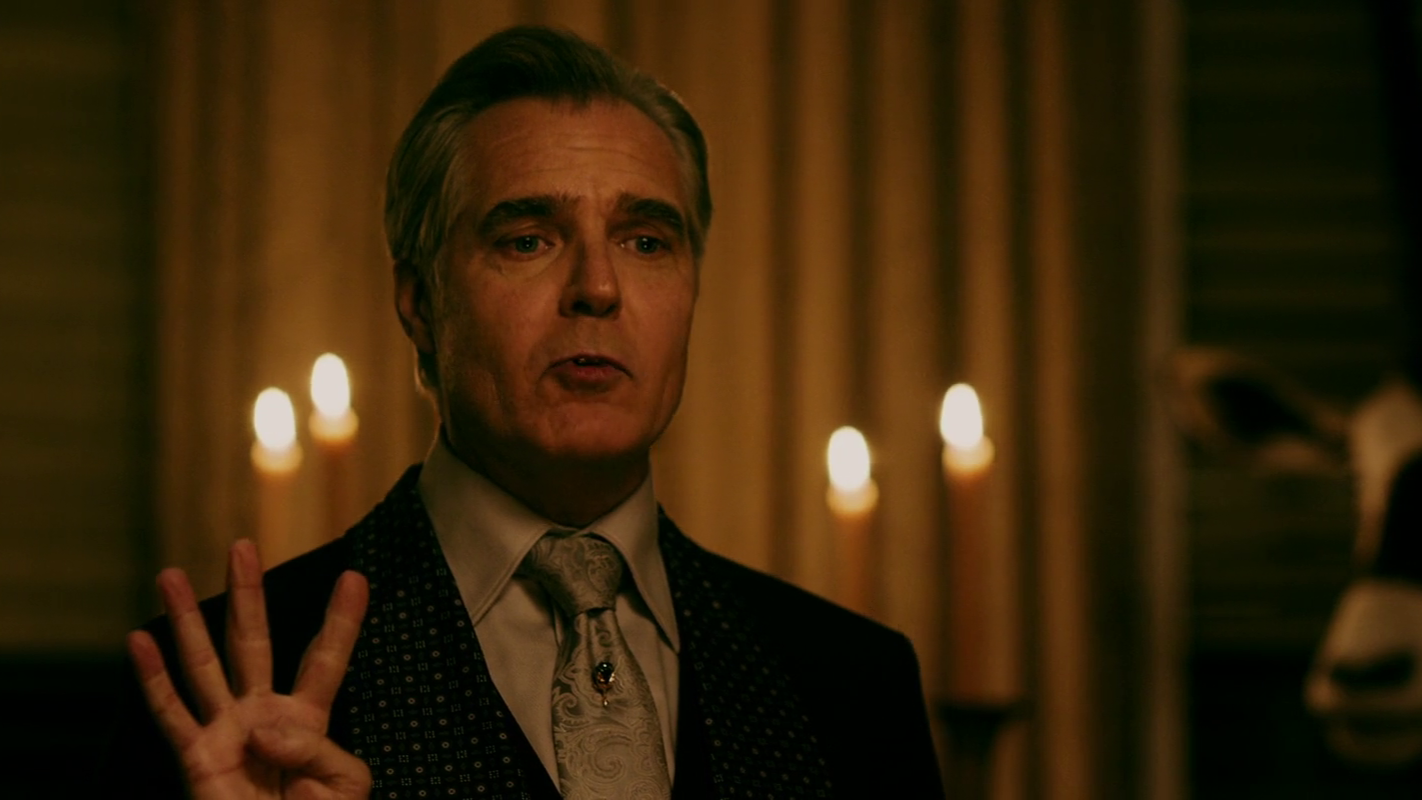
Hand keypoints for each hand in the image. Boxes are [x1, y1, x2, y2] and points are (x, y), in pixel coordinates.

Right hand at [127, 539, 371, 798]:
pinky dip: (153, 678)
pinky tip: (137, 641)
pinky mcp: (198, 758)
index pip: (327, 659)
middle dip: (248, 593)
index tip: (356, 577)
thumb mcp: (346, 783)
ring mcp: (226, 732)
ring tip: (170, 575)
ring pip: (204, 664)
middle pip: (255, 641)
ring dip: (185, 619)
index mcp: (307, 719)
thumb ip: (317, 747)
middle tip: (243, 546)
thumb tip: (263, 726)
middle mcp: (262, 714)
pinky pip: (172, 715)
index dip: (343, 620)